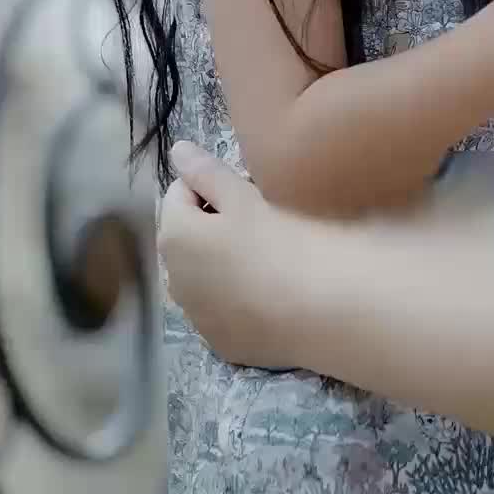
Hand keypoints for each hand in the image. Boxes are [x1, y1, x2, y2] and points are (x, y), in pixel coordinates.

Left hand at [158, 145, 302, 367]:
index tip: (248, 193)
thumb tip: (176, 150)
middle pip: (188, 236)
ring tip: (266, 259)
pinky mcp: (222, 343)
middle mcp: (173, 279)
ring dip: (222, 263)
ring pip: (203, 275)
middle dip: (213, 225)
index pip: (180, 192)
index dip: (212, 186)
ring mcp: (197, 317)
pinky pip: (222, 310)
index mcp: (174, 236)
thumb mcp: (243, 197)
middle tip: (259, 223)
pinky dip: (236, 298)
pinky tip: (269, 294)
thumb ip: (206, 172)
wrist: (320, 309)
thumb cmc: (280, 240)